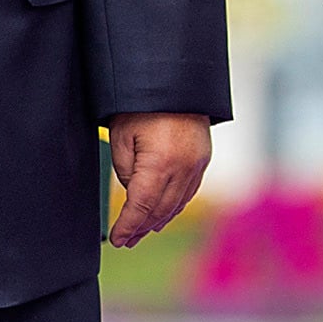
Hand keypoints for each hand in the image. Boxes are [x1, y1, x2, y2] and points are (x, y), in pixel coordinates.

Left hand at [108, 113, 210, 247]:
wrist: (174, 81)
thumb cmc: (142, 106)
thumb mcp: (122, 138)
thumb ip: (126, 172)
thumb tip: (133, 194)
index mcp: (160, 164)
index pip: (141, 207)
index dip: (128, 226)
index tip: (118, 238)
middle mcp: (184, 168)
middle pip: (161, 210)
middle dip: (142, 228)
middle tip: (127, 241)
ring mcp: (198, 164)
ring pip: (177, 204)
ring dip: (159, 221)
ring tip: (143, 232)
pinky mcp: (203, 158)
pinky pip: (189, 191)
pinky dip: (176, 206)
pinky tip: (165, 214)